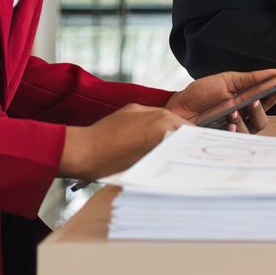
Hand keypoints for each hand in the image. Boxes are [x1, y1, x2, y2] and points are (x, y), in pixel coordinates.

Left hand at [58, 103, 184, 179]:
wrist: (82, 151)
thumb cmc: (111, 164)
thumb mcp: (144, 166)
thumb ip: (164, 157)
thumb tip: (174, 158)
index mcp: (163, 125)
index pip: (188, 132)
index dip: (192, 144)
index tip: (193, 154)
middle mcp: (155, 112)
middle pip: (177, 124)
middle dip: (179, 137)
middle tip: (181, 153)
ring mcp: (141, 109)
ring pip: (163, 119)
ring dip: (166, 130)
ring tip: (163, 148)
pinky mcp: (129, 109)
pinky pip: (149, 116)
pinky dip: (151, 126)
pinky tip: (145, 140)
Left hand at [165, 68, 275, 132]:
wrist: (179, 106)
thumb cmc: (201, 93)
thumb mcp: (228, 81)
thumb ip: (251, 78)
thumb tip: (275, 72)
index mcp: (245, 101)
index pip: (266, 100)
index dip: (274, 94)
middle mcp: (243, 117)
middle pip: (262, 120)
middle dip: (259, 109)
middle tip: (253, 99)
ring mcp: (234, 129)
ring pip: (252, 131)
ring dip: (244, 119)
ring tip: (232, 112)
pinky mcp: (224, 138)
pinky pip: (238, 140)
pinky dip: (236, 130)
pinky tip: (229, 125)